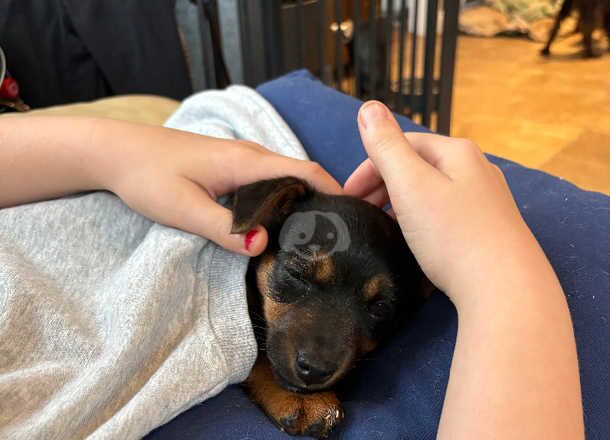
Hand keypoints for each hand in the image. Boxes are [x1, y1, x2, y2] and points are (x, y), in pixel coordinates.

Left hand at [98, 124, 341, 256]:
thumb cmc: (147, 175)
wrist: (117, 151)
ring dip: (304, 201)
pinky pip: (268, 182)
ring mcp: (239, 160)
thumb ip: (223, 229)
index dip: (335, 191)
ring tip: (316, 235)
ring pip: (285, 179)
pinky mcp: (229, 168)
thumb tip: (263, 246)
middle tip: (339, 237)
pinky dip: (283, 199)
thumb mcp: (183, 208)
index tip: (355, 217)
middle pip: (302, 175)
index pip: (306, 171)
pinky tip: (279, 222)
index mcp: (247, 162)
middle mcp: (250, 156)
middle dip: (325, 200)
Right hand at [345, 101, 548, 304]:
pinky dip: (421, 219)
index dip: (369, 167)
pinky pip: (445, 213)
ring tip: (382, 224)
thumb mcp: (411, 184)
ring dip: (400, 202)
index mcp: (457, 152)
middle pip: (417, 166)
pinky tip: (414, 239)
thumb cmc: (455, 236)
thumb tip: (369, 108)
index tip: (348, 195)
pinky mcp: (489, 228)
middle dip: (383, 184)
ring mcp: (486, 200)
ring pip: (431, 191)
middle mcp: (476, 169)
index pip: (401, 145)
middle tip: (361, 211)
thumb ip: (386, 146)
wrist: (505, 290)